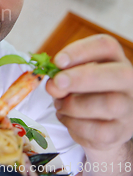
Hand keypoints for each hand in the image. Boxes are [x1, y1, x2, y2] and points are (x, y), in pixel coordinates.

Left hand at [46, 34, 132, 154]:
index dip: (80, 51)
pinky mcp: (120, 132)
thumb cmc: (85, 91)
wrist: (102, 123)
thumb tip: (53, 85)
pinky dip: (74, 125)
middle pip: (117, 74)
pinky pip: (98, 131)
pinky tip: (67, 119)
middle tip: (57, 83)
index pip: (106, 46)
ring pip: (108, 104)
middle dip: (81, 78)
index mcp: (115, 60)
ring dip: (73, 105)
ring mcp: (129, 108)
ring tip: (60, 104)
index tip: (58, 61)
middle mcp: (129, 82)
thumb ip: (61, 75)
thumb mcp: (73, 76)